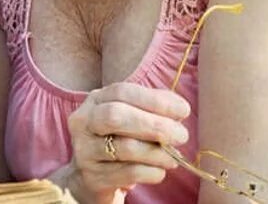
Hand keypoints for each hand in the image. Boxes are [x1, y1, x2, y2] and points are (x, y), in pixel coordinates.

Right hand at [58, 82, 190, 202]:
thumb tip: (179, 109)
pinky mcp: (93, 177)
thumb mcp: (130, 118)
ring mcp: (85, 151)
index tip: (183, 110)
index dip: (155, 99)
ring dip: (157, 153)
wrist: (92, 177)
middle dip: (154, 124)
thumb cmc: (118, 140)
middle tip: (181, 135)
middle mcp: (83, 122)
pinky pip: (128, 173)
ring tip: (173, 157)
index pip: (123, 92)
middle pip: (116, 116)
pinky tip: (159, 172)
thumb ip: (152, 108)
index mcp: (96, 100)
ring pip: (125, 147)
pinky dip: (151, 172)